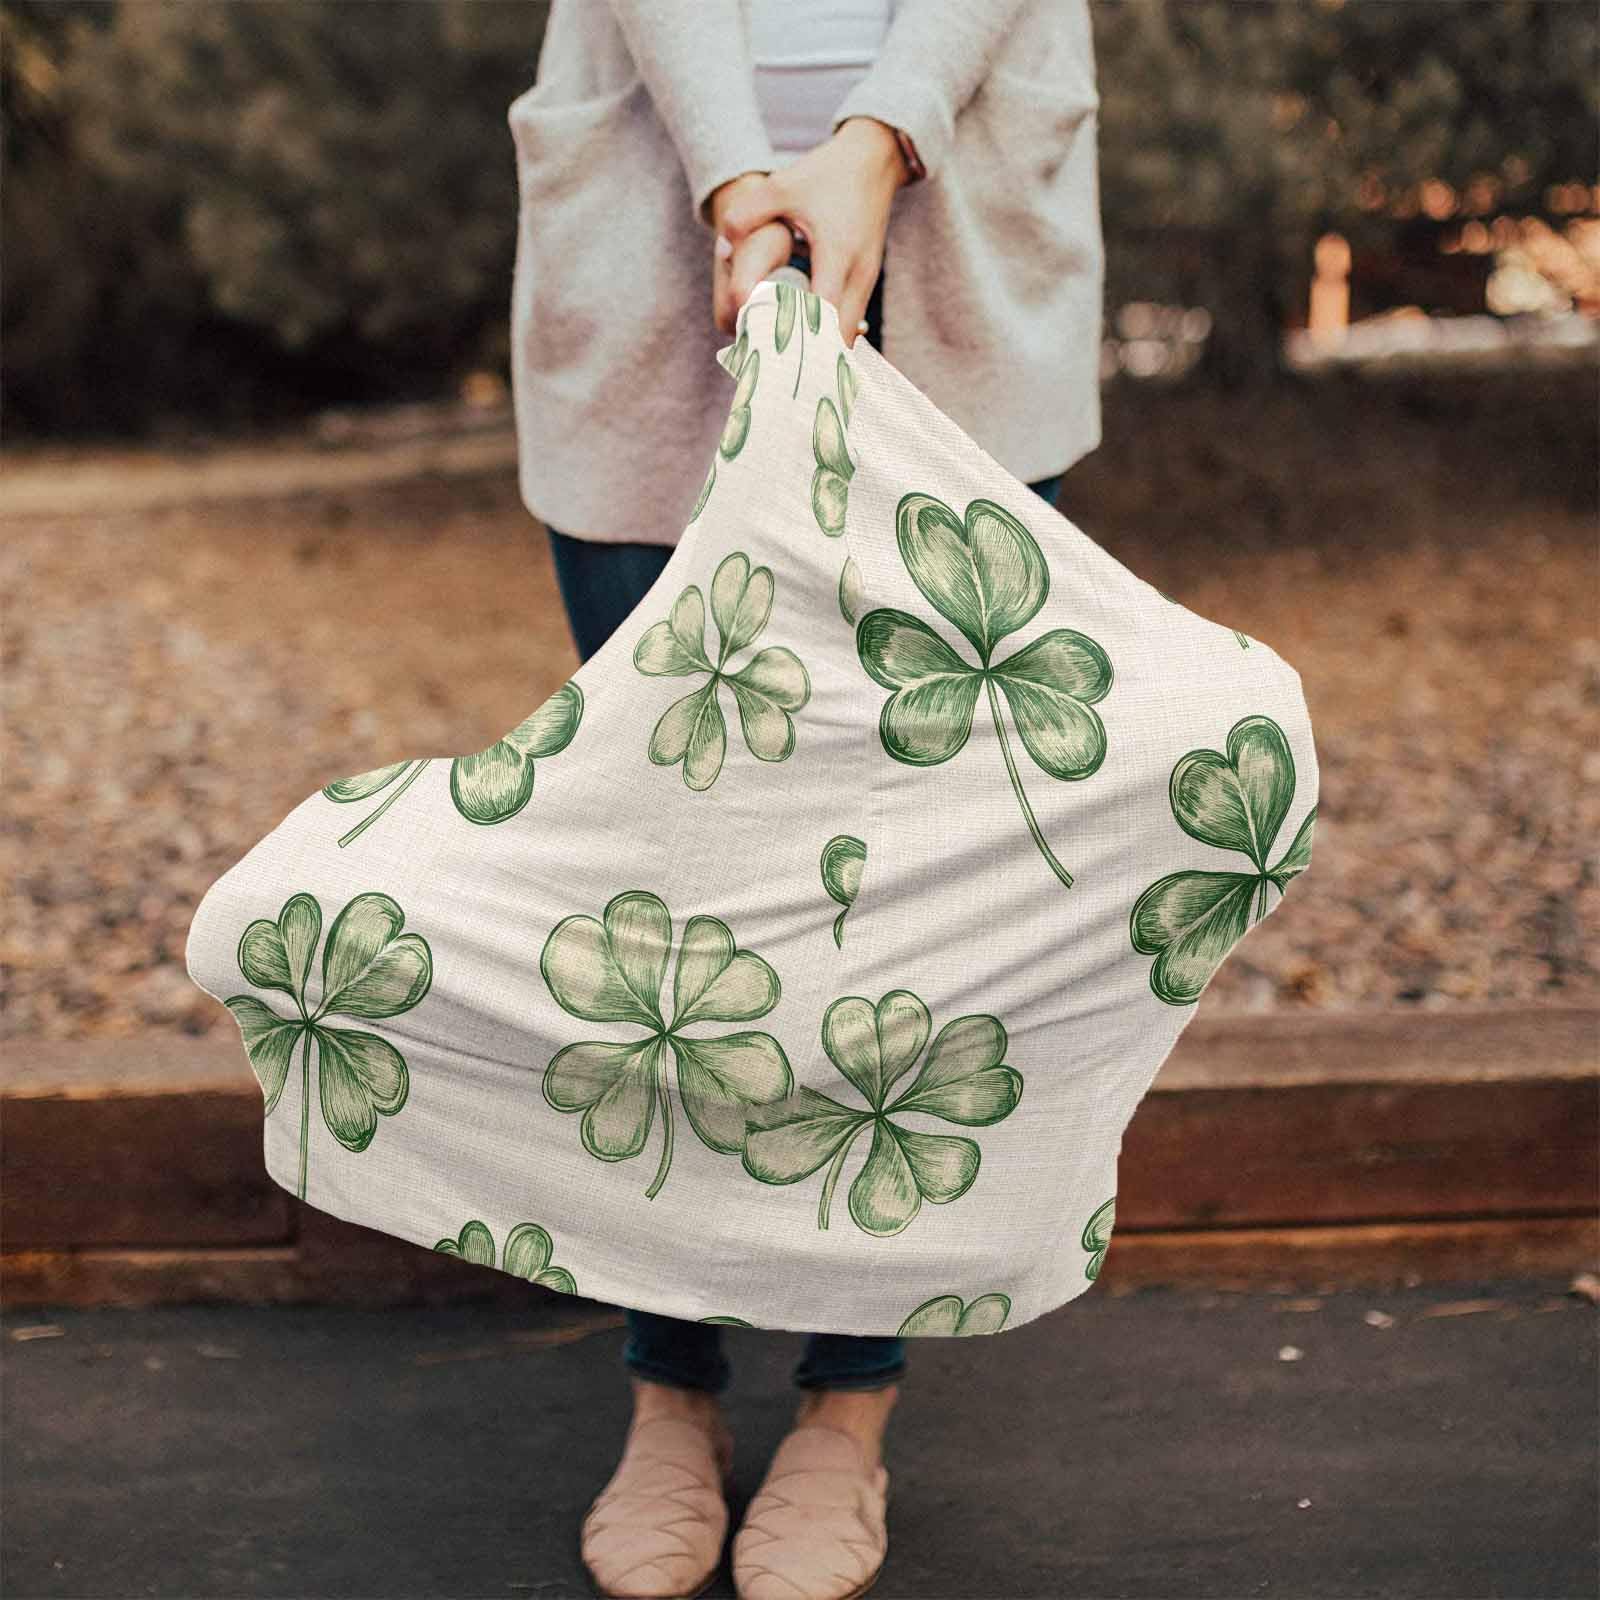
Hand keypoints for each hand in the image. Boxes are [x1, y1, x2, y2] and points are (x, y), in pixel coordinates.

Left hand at [715, 118, 909, 346]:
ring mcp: (867, 281)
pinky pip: (850, 323)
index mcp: (837, 255)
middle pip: (839, 339)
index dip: (799, 341)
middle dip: (810, 359)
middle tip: (776, 373)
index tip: (773, 359)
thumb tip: (721, 247)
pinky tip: (804, 344)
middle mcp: (858, 275)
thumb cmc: (827, 174)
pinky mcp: (867, 282)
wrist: (874, 159)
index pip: (821, 316)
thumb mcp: (782, 186)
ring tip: (787, 365)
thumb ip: (746, 214)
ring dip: (821, 351)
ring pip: (847, 336)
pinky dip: (829, 337)